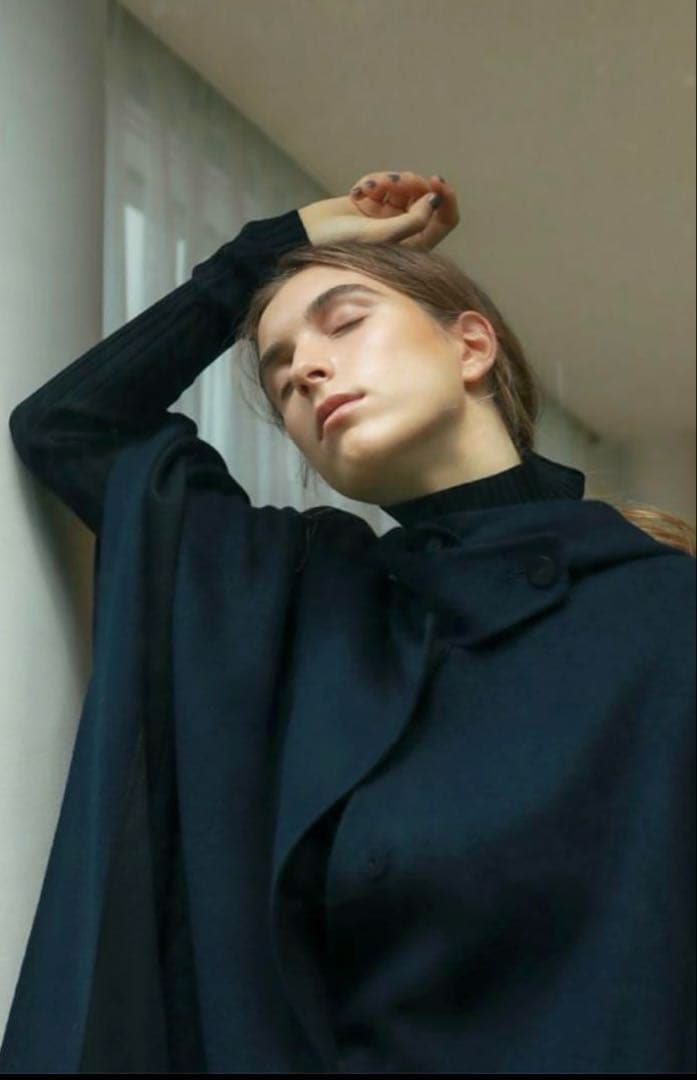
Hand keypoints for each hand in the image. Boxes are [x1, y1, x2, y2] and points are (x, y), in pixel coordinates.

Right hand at [298, 171, 458, 250]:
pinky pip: (385, 182)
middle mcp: (404, 231)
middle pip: (425, 196)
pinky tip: (355, 192)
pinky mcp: (372, 203)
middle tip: (389, 182)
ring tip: (365, 188)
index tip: (434, 181)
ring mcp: (388, 216)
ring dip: (386, 180)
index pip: (446, 220)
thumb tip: (436, 199)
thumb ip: (413, 221)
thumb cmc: (341, 246)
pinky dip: (372, 181)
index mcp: (414, 245)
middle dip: (409, 183)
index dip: (446, 198)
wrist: (305, 239)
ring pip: (404, 186)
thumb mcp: (380, 236)